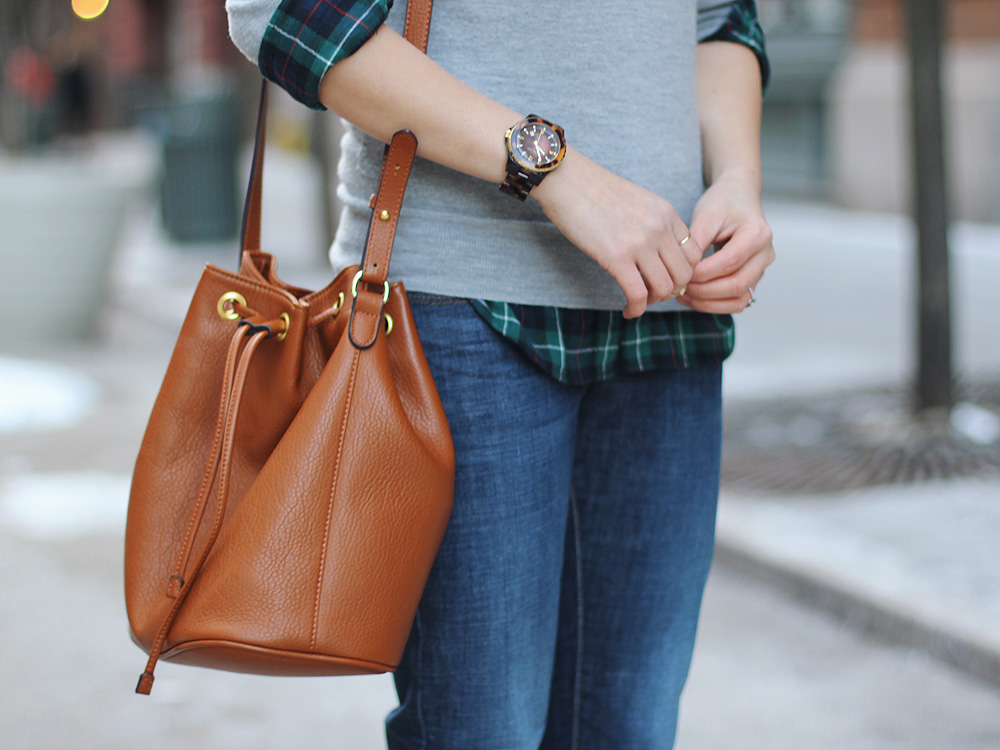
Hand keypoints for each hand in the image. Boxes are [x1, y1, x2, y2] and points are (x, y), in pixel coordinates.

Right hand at [534, 148, 701, 318]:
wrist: (566, 179)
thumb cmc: (594, 191)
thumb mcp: (637, 201)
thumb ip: (653, 224)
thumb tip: (657, 257)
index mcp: (666, 212)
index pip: (694, 253)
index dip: (684, 273)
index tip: (666, 279)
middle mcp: (659, 227)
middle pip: (684, 274)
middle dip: (671, 291)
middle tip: (653, 295)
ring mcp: (639, 242)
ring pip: (664, 288)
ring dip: (654, 302)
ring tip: (639, 302)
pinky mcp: (616, 257)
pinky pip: (638, 294)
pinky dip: (636, 309)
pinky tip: (627, 310)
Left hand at [677, 171, 773, 313]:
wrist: (737, 197)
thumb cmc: (722, 203)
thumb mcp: (706, 215)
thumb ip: (696, 241)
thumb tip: (685, 269)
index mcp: (757, 234)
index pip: (730, 262)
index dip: (703, 273)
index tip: (681, 273)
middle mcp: (765, 254)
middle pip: (737, 284)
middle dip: (704, 291)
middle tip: (680, 287)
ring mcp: (761, 269)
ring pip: (739, 299)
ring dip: (709, 302)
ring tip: (684, 295)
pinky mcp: (752, 279)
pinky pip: (737, 301)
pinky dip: (714, 305)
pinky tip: (693, 298)